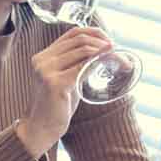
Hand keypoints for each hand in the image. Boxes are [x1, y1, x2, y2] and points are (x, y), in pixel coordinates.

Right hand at [16, 25, 113, 155]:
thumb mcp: (67, 79)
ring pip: (83, 51)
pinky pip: (82, 68)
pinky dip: (98, 64)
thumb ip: (77, 65)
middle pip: (79, 40)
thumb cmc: (57, 106)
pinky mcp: (54, 83)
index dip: (93, 32)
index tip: (108, 41)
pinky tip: (107, 65)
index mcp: (44, 56)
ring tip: (118, 60)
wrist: (42, 128)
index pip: (72, 33)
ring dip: (104, 53)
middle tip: (117, 51)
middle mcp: (43, 60)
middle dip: (102, 43)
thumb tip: (103, 52)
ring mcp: (46, 70)